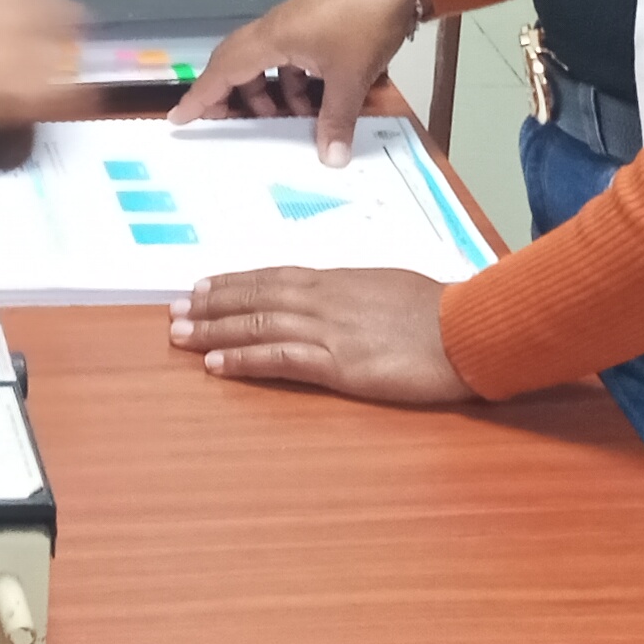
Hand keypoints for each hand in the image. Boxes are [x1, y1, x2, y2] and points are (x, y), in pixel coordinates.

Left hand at [170, 265, 472, 404]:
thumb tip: (343, 301)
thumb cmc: (443, 312)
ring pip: (256, 325)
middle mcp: (324, 299)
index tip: (203, 286)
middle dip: (211, 304)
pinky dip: (244, 360)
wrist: (469, 330)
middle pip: (255, 297)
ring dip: (214, 331)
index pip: (273, 277)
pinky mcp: (338, 363)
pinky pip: (279, 359)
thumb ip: (359, 296)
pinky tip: (217, 365)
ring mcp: (328, 330)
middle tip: (174, 310)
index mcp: (339, 280)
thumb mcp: (392, 290)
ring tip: (180, 336)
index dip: (235, 283)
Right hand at [171, 0, 415, 161]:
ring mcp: (291, 26)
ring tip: (282, 120)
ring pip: (263, 63)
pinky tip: (312, 102)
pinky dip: (290, 82)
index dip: (200, 96)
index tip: (179, 117)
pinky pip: (285, 58)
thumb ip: (336, 119)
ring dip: (266, 92)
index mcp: (271, 39)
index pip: (223, 70)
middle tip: (223, 123)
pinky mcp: (309, 25)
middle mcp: (273, 30)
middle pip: (235, 64)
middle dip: (228, 95)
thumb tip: (331, 159)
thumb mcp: (350, 78)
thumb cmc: (365, 24)